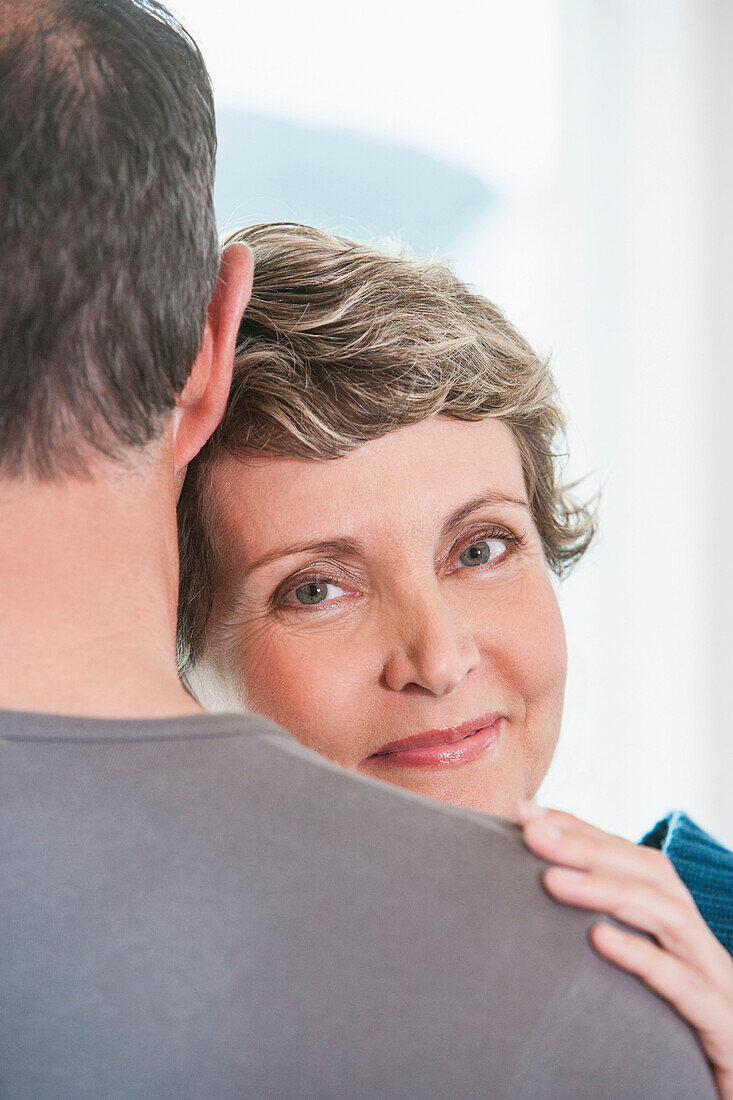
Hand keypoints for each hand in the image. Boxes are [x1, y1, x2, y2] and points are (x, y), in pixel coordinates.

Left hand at [516, 802, 732, 1098]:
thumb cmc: (672, 1045)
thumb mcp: (633, 986)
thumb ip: (599, 941)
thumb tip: (536, 899)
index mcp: (678, 933)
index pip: (633, 860)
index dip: (583, 832)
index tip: (527, 814)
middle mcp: (700, 948)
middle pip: (652, 875)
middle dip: (588, 846)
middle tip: (530, 829)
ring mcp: (719, 986)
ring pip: (671, 917)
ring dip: (608, 890)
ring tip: (551, 879)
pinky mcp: (724, 1029)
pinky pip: (687, 988)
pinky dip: (644, 958)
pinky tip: (599, 940)